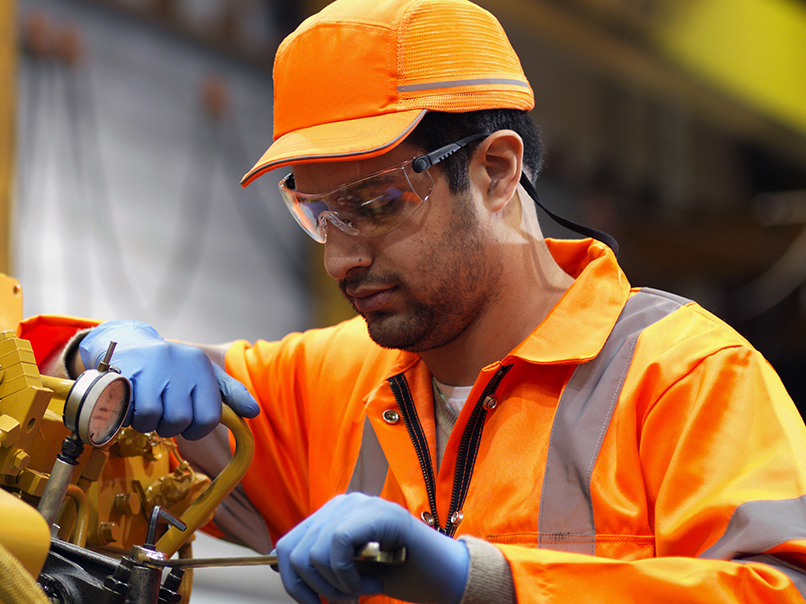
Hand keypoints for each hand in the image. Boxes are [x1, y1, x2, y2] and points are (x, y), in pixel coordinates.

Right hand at [79, 320, 258, 439]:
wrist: (127, 343)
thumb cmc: (172, 367)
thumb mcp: (205, 373)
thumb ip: (230, 392)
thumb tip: (253, 412)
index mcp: (200, 366)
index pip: (209, 416)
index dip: (197, 430)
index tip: (187, 426)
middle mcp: (177, 364)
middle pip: (179, 420)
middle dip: (169, 427)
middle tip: (162, 415)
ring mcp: (148, 368)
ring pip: (151, 419)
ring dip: (145, 423)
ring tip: (144, 409)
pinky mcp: (121, 373)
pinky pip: (126, 411)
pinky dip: (126, 417)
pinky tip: (128, 406)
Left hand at [276, 493, 468, 603]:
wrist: (442, 575)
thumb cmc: (399, 574)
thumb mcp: (349, 572)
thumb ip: (320, 563)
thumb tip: (278, 566)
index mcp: (333, 515)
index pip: (288, 544)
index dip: (292, 582)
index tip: (313, 603)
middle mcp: (343, 503)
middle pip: (294, 550)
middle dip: (313, 588)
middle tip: (344, 603)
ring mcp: (360, 504)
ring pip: (314, 551)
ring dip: (335, 586)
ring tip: (363, 592)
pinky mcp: (376, 512)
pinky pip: (337, 544)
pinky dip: (348, 575)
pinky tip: (373, 582)